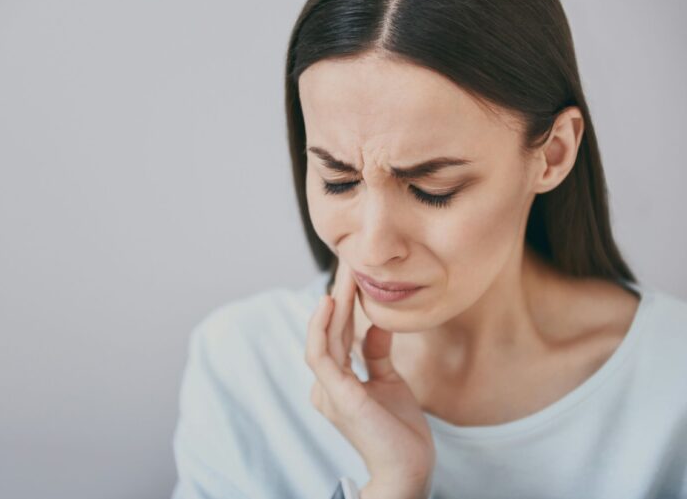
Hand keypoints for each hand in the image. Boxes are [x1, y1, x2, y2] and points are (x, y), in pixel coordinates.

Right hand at [305, 259, 435, 498]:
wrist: (408, 469)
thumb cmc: (398, 431)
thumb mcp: (389, 382)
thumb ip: (376, 355)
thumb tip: (376, 325)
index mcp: (336, 382)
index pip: (337, 334)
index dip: (344, 304)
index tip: (353, 274)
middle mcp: (326, 385)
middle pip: (329, 330)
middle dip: (339, 294)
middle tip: (347, 261)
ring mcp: (328, 391)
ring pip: (323, 337)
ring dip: (333, 304)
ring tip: (342, 275)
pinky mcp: (338, 396)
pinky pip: (322, 355)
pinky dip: (322, 328)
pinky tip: (331, 303)